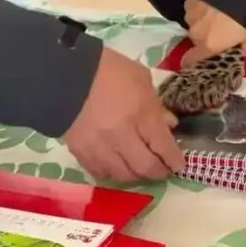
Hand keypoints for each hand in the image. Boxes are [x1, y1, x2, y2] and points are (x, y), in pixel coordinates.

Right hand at [63, 48, 184, 181]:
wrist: (65, 74)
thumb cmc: (109, 70)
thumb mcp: (141, 79)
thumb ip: (156, 105)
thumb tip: (168, 124)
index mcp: (141, 115)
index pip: (163, 147)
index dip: (174, 160)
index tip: (179, 165)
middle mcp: (122, 136)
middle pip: (145, 167)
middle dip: (158, 172)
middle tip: (163, 170)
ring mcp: (100, 148)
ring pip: (123, 175)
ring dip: (136, 175)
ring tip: (141, 169)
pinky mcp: (80, 152)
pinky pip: (100, 173)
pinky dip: (113, 173)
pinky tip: (118, 167)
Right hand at [185, 0, 245, 57]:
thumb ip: (243, 49)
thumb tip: (239, 53)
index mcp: (209, 46)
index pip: (190, 60)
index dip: (194, 60)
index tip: (202, 56)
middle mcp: (195, 33)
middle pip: (197, 40)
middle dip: (207, 36)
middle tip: (222, 27)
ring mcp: (191, 15)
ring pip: (196, 23)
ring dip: (204, 21)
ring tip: (219, 12)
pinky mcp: (190, 0)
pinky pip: (194, 8)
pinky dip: (201, 7)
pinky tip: (212, 1)